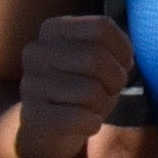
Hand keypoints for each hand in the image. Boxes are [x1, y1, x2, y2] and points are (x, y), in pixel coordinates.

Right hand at [12, 12, 134, 157]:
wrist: (47, 130)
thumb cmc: (81, 87)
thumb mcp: (99, 59)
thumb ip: (114, 48)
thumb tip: (126, 59)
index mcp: (53, 28)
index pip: (101, 27)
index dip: (123, 50)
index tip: (123, 65)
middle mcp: (36, 51)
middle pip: (95, 57)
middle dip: (115, 79)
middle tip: (111, 91)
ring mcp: (31, 83)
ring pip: (90, 90)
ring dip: (104, 104)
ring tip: (96, 108)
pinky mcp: (33, 115)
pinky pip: (78, 118)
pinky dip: (92, 123)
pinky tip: (85, 123)